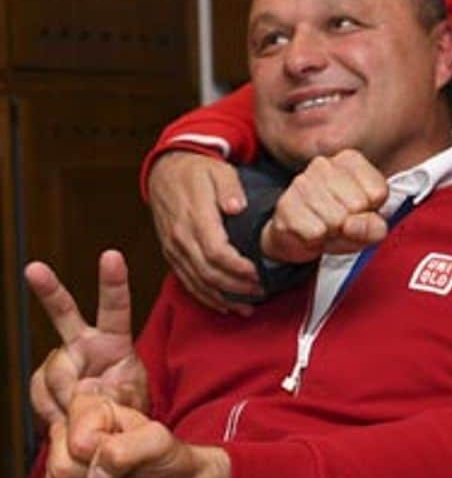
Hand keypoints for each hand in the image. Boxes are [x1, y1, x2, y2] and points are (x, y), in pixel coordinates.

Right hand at [25, 251, 149, 430]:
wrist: (107, 429)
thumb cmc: (125, 407)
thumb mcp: (131, 401)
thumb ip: (110, 396)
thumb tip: (79, 394)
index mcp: (114, 341)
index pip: (116, 308)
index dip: (113, 282)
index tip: (111, 255)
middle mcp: (84, 343)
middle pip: (64, 313)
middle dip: (49, 289)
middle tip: (34, 269)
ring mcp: (62, 361)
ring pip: (53, 372)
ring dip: (67, 398)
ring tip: (85, 412)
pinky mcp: (44, 382)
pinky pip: (40, 394)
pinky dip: (52, 411)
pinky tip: (65, 417)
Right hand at [44, 394, 226, 477]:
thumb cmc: (167, 459)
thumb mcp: (158, 441)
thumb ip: (125, 447)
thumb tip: (96, 471)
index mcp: (89, 413)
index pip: (75, 439)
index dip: (98, 451)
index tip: (120, 448)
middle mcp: (69, 439)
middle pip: (59, 468)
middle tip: (119, 473)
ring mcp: (64, 470)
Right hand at [148, 151, 259, 311]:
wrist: (165, 171)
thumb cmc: (196, 171)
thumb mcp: (219, 170)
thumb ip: (230, 187)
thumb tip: (236, 206)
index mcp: (195, 218)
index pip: (216, 252)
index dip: (237, 268)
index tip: (257, 274)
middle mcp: (181, 237)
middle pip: (207, 272)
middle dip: (235, 287)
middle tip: (260, 292)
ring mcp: (174, 247)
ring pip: (196, 281)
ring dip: (221, 298)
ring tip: (245, 307)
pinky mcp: (171, 253)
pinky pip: (186, 280)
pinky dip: (204, 296)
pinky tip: (222, 305)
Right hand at [260, 151, 390, 264]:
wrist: (300, 236)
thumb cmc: (342, 224)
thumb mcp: (369, 226)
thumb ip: (375, 227)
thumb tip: (353, 224)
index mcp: (350, 160)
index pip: (378, 193)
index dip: (371, 211)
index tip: (360, 211)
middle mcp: (323, 165)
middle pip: (356, 206)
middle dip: (351, 223)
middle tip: (341, 223)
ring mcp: (301, 182)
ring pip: (335, 221)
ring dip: (333, 233)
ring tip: (326, 226)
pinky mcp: (285, 205)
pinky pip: (315, 232)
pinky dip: (316, 240)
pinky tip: (310, 230)